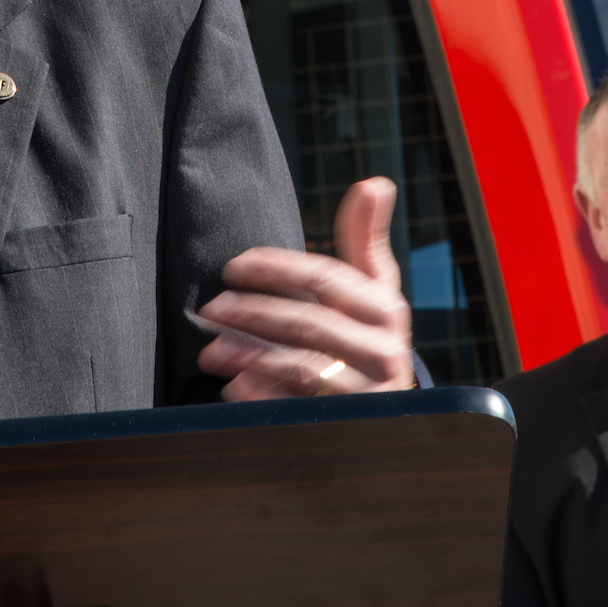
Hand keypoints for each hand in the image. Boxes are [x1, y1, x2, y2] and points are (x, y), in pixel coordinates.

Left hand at [197, 177, 414, 399]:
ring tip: (211, 351)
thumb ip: (365, 239)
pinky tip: (235, 389)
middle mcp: (386, 348)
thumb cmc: (369, 336)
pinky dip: (266, 397)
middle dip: (254, 313)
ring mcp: (372, 391)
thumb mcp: (376, 290)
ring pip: (304, 367)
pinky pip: (302, 409)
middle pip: (310, 322)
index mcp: (386, 308)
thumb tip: (375, 182)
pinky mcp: (352, 424)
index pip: (326, 278)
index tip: (233, 266)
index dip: (276, 269)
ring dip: (251, 356)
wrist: (396, 411)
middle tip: (211, 309)